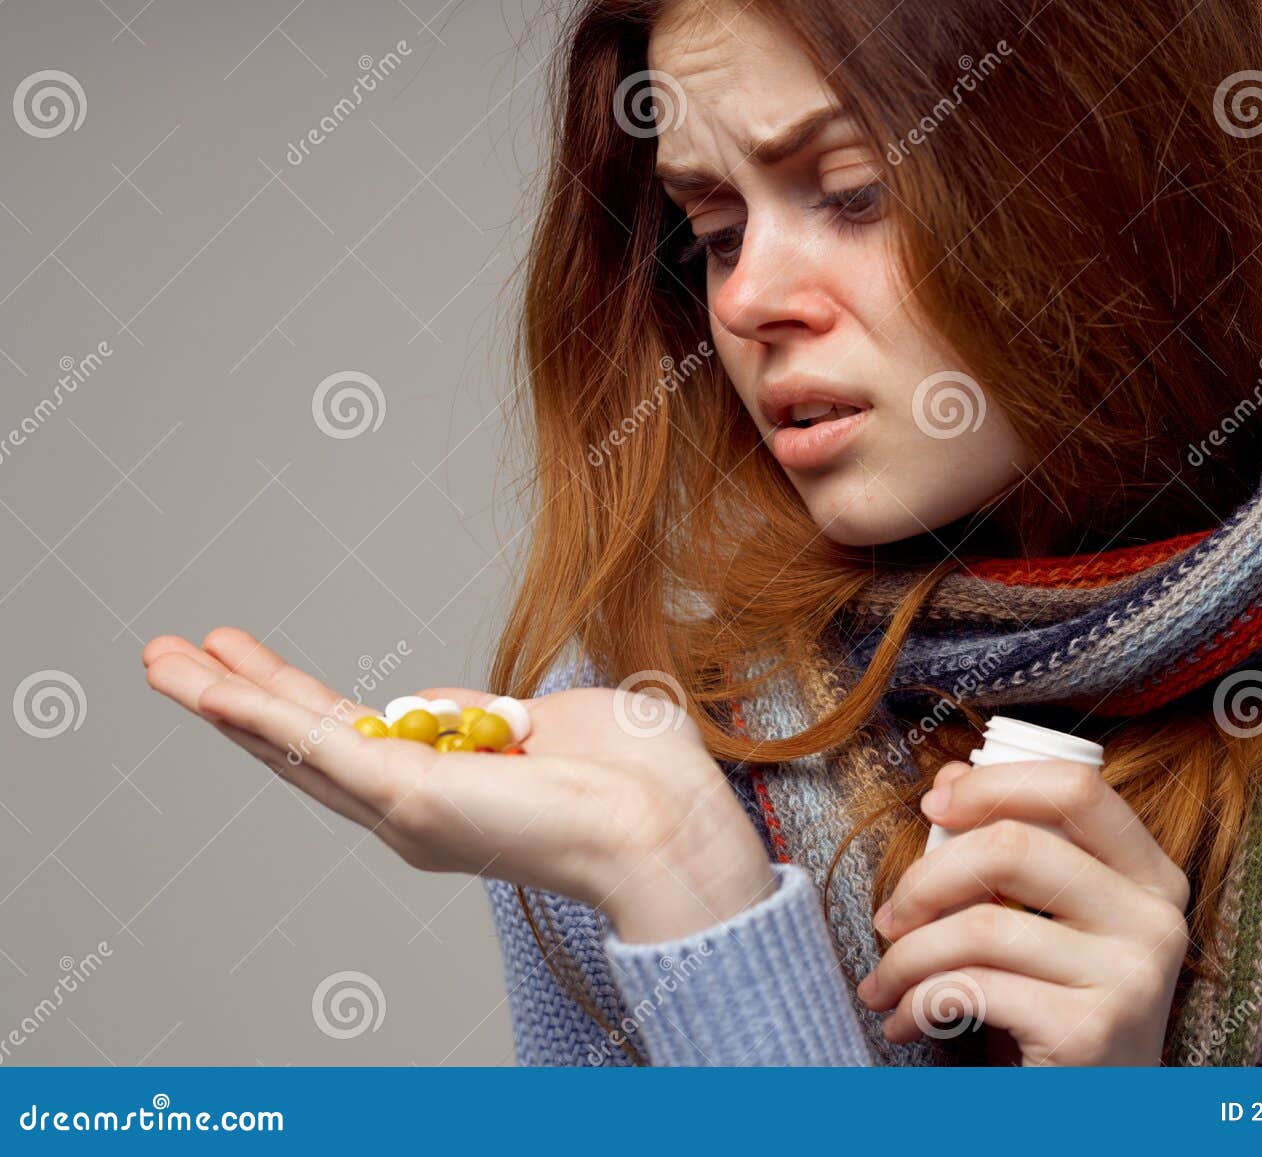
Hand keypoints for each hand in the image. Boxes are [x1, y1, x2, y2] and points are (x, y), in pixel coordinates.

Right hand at [141, 628, 775, 941]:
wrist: (666, 822)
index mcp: (450, 788)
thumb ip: (482, 715)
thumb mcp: (546, 722)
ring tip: (160, 659)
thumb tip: (438, 702)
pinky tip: (207, 688)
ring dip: (222, 700)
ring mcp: (407, 806)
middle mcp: (416, 808)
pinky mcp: (409, 797)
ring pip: (293, 746)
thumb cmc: (635, 780)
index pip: (353, 737)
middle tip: (175, 655)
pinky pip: (317, 748)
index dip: (296, 697)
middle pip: (304, 744)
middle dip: (237, 697)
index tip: (250, 659)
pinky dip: (257, 716)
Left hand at [855, 758, 1190, 1064]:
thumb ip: (1012, 850)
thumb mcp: (1051, 925)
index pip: (1076, 788)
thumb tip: (951, 777)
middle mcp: (1154, 920)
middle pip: (1014, 847)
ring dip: (909, 954)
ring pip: (982, 924)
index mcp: (1152, 876)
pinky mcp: (1088, 1032)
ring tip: (885, 980)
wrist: (1096, 1119)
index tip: (933, 806)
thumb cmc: (1063, 1010)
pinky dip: (919, 1002)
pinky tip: (907, 1020)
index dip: (994, 785)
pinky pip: (974, 988)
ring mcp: (1129, 977)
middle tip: (891, 915)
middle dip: (927, 877)